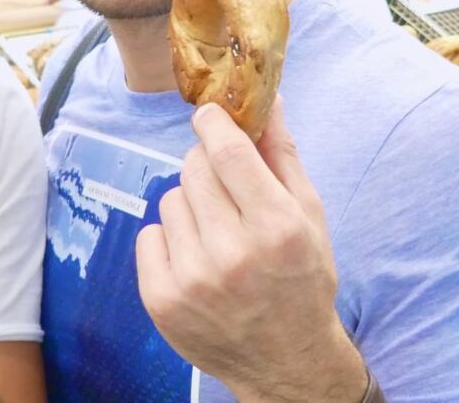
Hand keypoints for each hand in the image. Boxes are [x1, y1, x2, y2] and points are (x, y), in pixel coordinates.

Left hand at [135, 101, 366, 402]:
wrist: (286, 360)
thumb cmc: (303, 280)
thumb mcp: (309, 215)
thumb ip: (283, 154)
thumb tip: (268, 98)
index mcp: (276, 227)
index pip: (228, 151)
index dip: (213, 123)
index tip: (209, 115)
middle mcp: (233, 253)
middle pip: (194, 168)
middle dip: (207, 165)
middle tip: (225, 187)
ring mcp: (192, 279)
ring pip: (170, 199)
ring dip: (190, 206)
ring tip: (216, 234)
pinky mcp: (161, 300)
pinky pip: (149, 234)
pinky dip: (169, 239)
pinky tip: (196, 258)